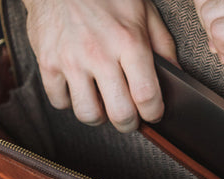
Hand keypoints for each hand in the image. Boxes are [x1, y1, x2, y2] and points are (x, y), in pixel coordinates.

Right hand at [24, 0, 175, 132]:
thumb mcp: (142, 10)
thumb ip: (162, 43)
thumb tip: (175, 72)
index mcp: (128, 41)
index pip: (147, 95)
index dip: (154, 112)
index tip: (154, 113)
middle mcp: (99, 54)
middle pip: (120, 113)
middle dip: (129, 123)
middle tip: (130, 117)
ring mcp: (71, 60)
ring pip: (88, 114)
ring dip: (100, 116)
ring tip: (103, 103)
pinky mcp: (47, 63)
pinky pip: (59, 101)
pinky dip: (71, 101)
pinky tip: (79, 88)